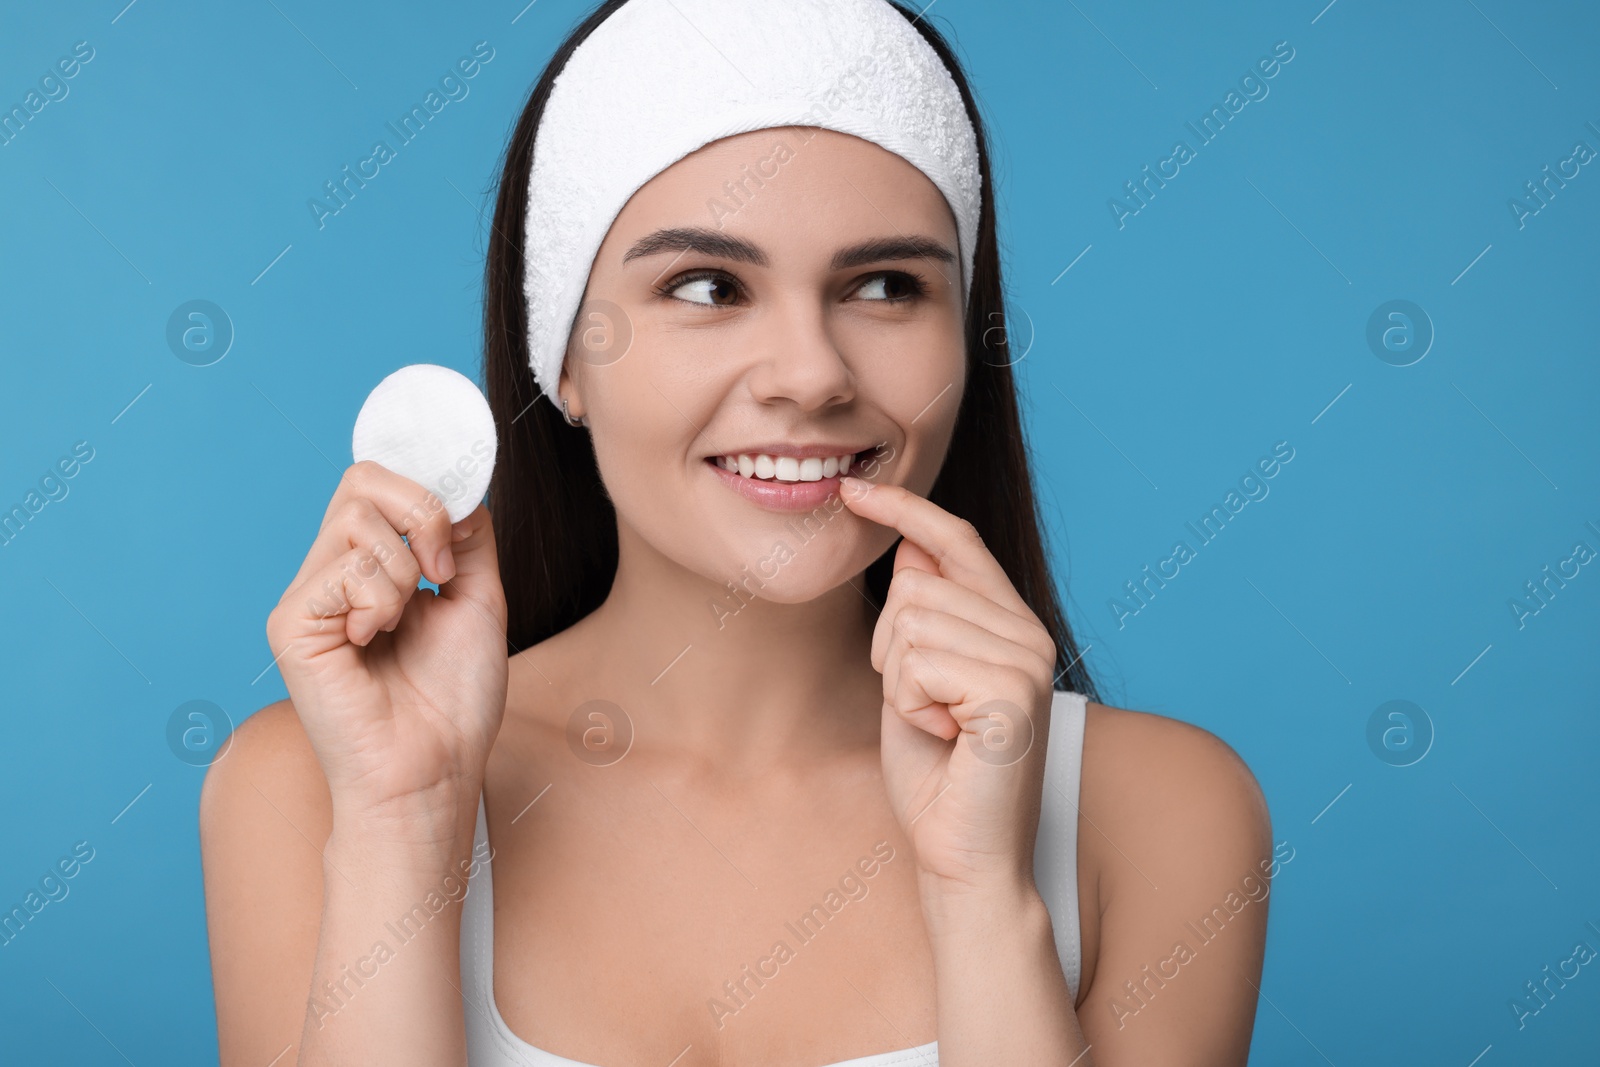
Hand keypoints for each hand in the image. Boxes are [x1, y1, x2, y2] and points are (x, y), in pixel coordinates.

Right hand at [264, 461, 508, 829]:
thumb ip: (467, 538)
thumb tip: (460, 487)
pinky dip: (381, 599)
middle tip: (442, 572)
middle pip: (362, 481)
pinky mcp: (291, 623)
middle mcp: (332, 574)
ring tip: (403, 624)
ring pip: (358, 518)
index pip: (380, 483)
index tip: (459, 532)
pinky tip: (373, 643)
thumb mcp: (479, 599)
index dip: (425, 488)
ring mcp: (308, 596)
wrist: (434, 770)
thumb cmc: (455, 701)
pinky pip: (345, 566)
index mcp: (373, 567)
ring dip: (406, 570)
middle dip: (421, 512)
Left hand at [839, 476, 1057, 896]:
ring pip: (909, 621)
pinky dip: (911, 706)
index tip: (855, 489)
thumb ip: (920, 616)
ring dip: (899, 683)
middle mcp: (1028, 632)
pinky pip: (917, 663)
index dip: (906, 508)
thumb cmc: (937, 776)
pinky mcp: (1012, 692)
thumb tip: (913, 540)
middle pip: (913, 583)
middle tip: (921, 708)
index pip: (958, 540)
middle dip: (889, 649)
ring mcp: (1026, 659)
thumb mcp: (914, 680)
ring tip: (937, 726)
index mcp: (1010, 624)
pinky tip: (945, 739)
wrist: (964, 856)